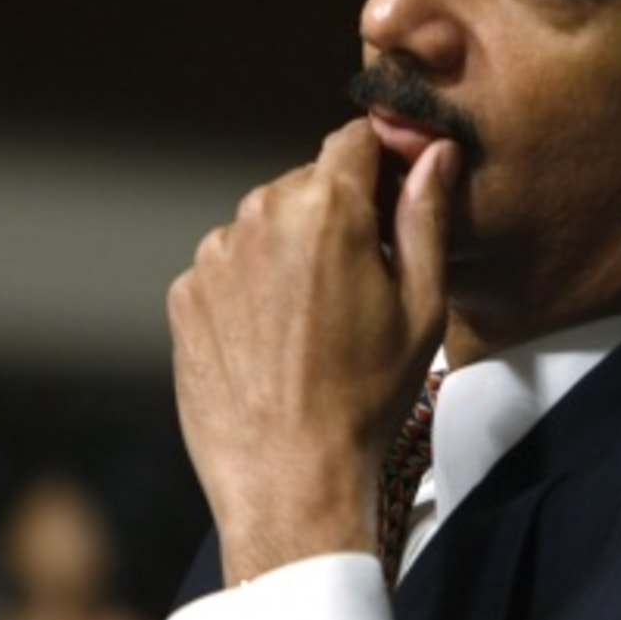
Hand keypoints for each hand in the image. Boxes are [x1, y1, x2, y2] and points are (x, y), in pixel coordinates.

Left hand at [167, 118, 460, 585]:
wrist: (289, 480)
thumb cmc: (366, 399)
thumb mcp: (422, 306)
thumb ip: (428, 216)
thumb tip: (436, 153)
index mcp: (327, 209)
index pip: (354, 139)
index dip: (380, 162)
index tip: (392, 197)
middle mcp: (260, 215)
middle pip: (308, 183)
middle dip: (336, 214)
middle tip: (359, 281)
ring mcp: (213, 255)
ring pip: (264, 225)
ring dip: (289, 251)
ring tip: (313, 323)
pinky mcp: (184, 294)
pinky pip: (227, 268)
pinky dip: (250, 289)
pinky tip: (274, 341)